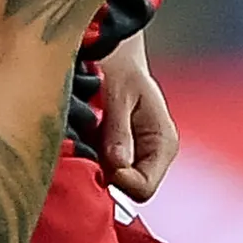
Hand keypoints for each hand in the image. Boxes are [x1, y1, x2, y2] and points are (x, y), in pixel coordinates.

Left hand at [95, 35, 178, 203]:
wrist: (111, 53)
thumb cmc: (119, 66)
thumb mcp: (119, 94)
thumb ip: (118, 131)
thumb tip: (117, 165)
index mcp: (162, 143)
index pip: (143, 188)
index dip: (119, 180)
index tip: (100, 159)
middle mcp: (150, 155)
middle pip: (125, 189)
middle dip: (103, 172)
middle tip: (86, 144)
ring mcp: (131, 157)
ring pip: (109, 181)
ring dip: (92, 163)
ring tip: (84, 134)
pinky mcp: (112, 154)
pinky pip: (98, 169)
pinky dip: (86, 158)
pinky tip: (80, 136)